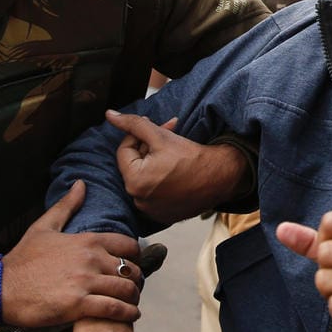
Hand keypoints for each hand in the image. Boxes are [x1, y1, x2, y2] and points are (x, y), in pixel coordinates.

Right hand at [0, 181, 143, 326]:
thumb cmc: (22, 259)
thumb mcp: (43, 227)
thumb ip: (66, 206)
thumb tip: (81, 184)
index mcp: (86, 240)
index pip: (129, 245)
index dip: (135, 256)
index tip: (131, 265)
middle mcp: (90, 259)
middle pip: (132, 269)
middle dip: (135, 279)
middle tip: (131, 287)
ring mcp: (85, 282)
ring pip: (127, 289)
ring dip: (133, 297)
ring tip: (131, 302)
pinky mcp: (79, 305)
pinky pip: (115, 309)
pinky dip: (127, 312)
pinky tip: (129, 314)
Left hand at [110, 110, 250, 222]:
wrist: (221, 176)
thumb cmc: (193, 157)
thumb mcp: (160, 136)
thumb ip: (133, 124)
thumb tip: (110, 115)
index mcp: (135, 181)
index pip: (124, 151)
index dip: (138, 136)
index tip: (155, 131)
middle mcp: (140, 200)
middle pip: (134, 166)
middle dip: (147, 150)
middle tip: (166, 139)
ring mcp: (152, 211)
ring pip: (143, 180)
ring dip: (153, 165)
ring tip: (171, 158)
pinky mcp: (164, 216)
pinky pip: (154, 195)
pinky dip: (160, 183)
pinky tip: (175, 174)